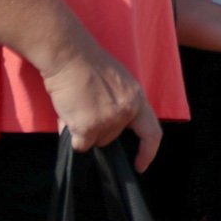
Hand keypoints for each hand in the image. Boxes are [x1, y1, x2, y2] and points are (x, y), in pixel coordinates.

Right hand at [40, 37, 160, 171]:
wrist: (69, 55)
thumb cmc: (87, 65)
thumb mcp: (115, 84)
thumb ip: (117, 105)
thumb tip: (105, 129)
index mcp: (137, 98)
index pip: (151, 132)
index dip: (148, 152)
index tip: (141, 165)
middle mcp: (126, 111)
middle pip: (112, 137)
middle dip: (97, 128)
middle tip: (84, 106)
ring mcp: (108, 120)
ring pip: (94, 141)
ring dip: (82, 130)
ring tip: (76, 105)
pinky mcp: (89, 126)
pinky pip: (79, 144)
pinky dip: (71, 134)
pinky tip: (68, 113)